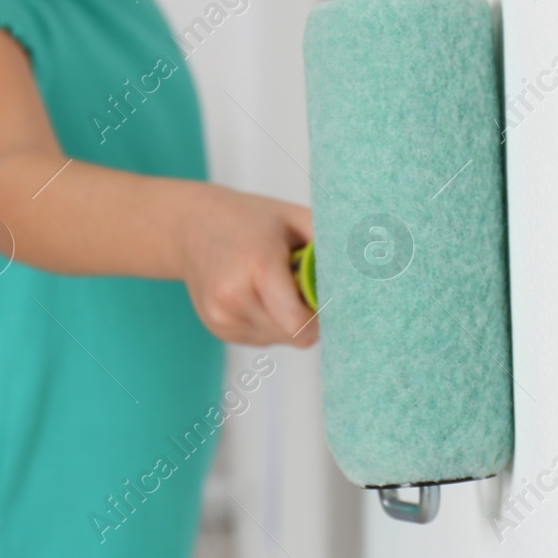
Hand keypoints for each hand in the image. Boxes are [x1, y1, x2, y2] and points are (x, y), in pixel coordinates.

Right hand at [175, 186, 319, 347]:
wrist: (192, 226)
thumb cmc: (251, 219)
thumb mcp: (294, 217)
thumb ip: (328, 243)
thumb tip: (366, 267)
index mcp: (257, 264)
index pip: (297, 321)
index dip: (321, 316)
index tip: (328, 297)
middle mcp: (233, 296)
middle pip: (292, 334)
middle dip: (309, 317)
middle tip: (305, 286)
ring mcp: (221, 316)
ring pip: (279, 339)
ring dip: (290, 321)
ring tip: (279, 286)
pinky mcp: (217, 328)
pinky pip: (262, 339)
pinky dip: (272, 323)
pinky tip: (262, 295)